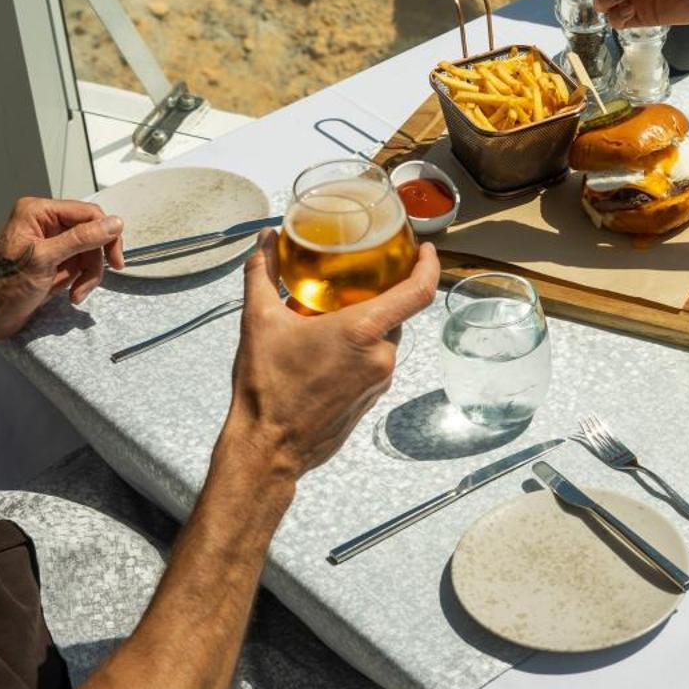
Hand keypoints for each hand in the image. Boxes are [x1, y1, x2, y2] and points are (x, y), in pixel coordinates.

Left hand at [0, 197, 125, 352]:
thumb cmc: (5, 287)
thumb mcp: (45, 260)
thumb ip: (81, 239)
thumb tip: (114, 223)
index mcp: (38, 212)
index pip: (87, 213)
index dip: (105, 235)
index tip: (115, 260)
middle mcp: (45, 222)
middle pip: (91, 234)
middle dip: (93, 261)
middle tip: (90, 283)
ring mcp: (51, 242)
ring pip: (89, 252)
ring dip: (87, 275)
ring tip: (77, 294)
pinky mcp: (54, 261)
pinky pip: (81, 265)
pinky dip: (81, 281)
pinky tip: (71, 294)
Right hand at [221, 231, 439, 481]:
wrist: (269, 448)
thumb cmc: (267, 388)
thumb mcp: (259, 321)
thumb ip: (263, 273)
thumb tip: (265, 239)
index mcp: (362, 332)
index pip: (418, 292)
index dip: (429, 266)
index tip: (427, 250)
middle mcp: (380, 356)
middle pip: (395, 313)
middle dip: (377, 296)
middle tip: (352, 282)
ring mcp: (379, 381)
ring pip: (382, 339)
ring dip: (364, 326)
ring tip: (329, 317)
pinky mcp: (371, 399)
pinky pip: (375, 363)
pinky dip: (360, 350)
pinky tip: (327, 350)